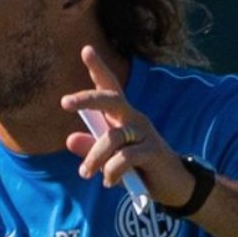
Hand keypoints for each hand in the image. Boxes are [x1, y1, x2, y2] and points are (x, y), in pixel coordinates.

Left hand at [60, 45, 192, 207]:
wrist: (171, 187)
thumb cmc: (138, 170)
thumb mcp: (110, 159)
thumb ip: (91, 149)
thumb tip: (70, 138)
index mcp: (123, 117)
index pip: (110, 88)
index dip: (98, 68)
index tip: (86, 49)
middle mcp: (135, 118)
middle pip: (111, 100)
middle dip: (87, 99)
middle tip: (65, 102)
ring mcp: (146, 133)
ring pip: (112, 137)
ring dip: (94, 158)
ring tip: (86, 174)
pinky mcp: (154, 151)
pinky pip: (125, 158)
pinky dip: (112, 171)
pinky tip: (109, 182)